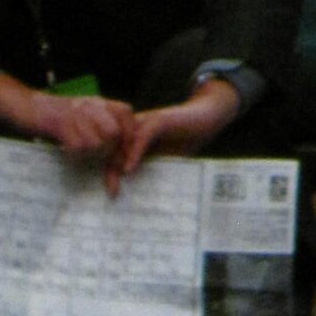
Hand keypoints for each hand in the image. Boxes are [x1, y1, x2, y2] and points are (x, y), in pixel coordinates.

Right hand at [22, 88, 134, 157]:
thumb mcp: (81, 118)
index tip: (125, 156)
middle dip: (109, 153)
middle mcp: (89, 105)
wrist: (25, 105)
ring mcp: (75, 113)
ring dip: (90, 155)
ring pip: (96, 142)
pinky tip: (66, 150)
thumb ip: (100, 131)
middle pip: (113, 132)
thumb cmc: (54, 117)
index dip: (129, 136)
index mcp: (97, 102)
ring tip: (78, 151)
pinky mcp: (60, 123)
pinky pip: (77, 147)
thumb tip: (118, 158)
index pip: (126, 113)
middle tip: (101, 163)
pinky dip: (74, 155)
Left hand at [104, 78, 240, 194]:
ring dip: (118, 164)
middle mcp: (137, 127)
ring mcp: (146, 122)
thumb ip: (152, 171)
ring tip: (116, 184)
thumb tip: (142, 196)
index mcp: (136, 136)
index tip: (111, 193)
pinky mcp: (158, 121)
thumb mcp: (165, 160)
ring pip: (124, 142)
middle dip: (110, 171)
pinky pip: (141, 137)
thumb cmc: (186, 140)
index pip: (115, 153)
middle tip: (112, 191)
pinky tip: (129, 169)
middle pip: (114, 148)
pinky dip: (134, 153)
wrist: (206, 118)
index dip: (110, 172)